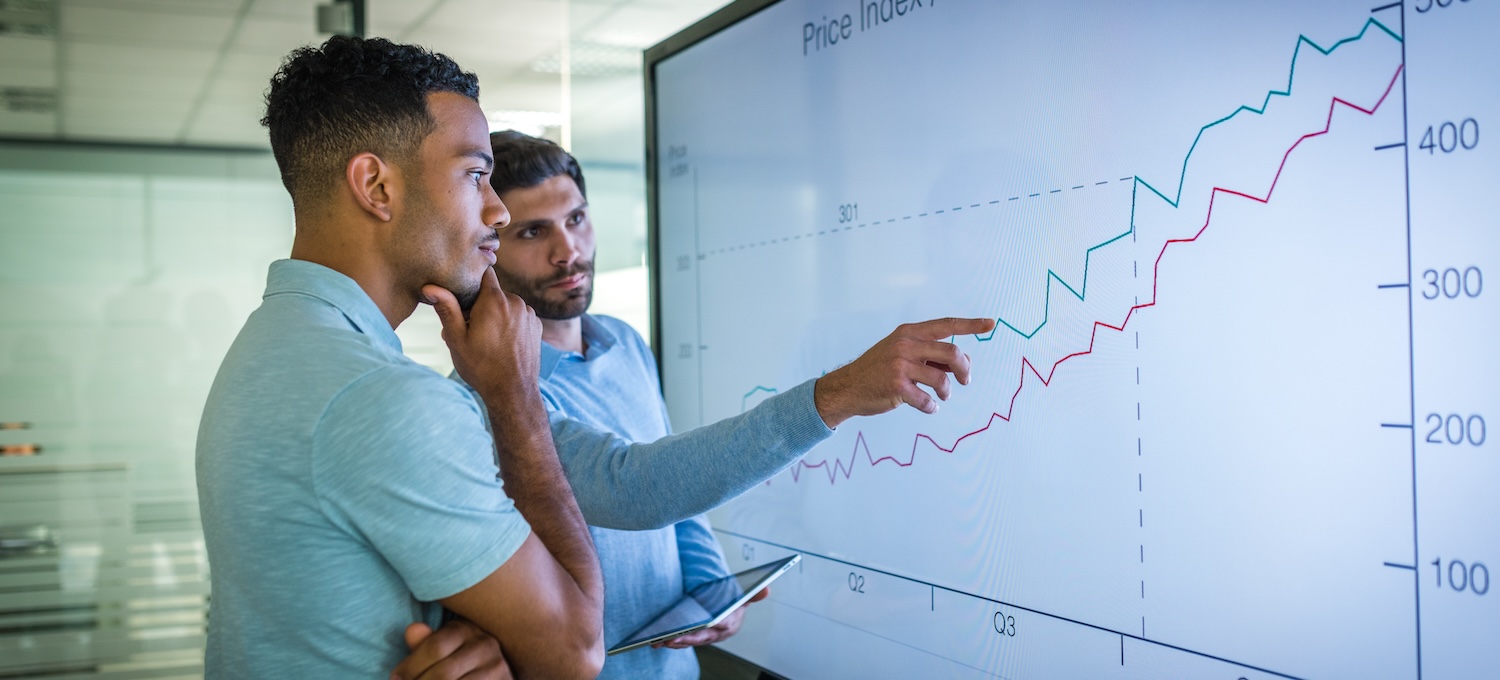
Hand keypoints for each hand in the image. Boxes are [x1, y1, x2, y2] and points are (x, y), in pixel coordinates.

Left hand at [390, 619, 512, 679]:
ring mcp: (497, 667)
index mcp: (466, 628)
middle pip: (443, 673)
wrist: (491, 674)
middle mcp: (486, 644)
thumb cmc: (458, 665)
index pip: (435, 646)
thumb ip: (424, 645)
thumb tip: (412, 629)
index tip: (395, 679)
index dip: (410, 667)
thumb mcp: (440, 652)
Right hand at [423, 268, 541, 404]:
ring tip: (484, 339)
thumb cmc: (481, 367)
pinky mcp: (537, 326)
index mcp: (494, 300)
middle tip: (468, 329)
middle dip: (480, 305)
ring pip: (507, 304)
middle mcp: (516, 302)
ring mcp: (529, 314)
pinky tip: (502, 343)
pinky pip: (519, 316)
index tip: (464, 296)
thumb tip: (431, 287)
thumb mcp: (456, 339)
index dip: (472, 281)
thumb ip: (446, 308)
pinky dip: (510, 324)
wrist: (513, 392)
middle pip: (493, 292)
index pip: (484, 273)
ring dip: (496, 315)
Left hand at [653, 588, 769, 648]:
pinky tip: (657, 640)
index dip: (711, 626)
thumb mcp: (744, 596)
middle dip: (686, 639)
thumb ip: (753, 594)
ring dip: (674, 643)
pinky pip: (682, 642)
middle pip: (701, 638)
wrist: (729, 609)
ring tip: (658, 641)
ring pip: (689, 642)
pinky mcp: (694, 638)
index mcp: (731, 624)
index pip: (721, 626)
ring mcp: (705, 638)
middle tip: (670, 638)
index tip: (703, 625)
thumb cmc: (733, 602)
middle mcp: (718, 635)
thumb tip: (767, 589)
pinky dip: (671, 641)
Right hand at [813, 317, 996, 427]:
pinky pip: (927, 400)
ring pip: (942, 380)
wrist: (848, 387)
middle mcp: (905, 345)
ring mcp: (900, 365)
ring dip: (946, 392)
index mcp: (909, 332)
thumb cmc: (879, 370)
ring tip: (940, 396)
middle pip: (952, 353)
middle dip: (965, 370)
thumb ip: (930, 354)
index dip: (971, 325)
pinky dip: (931, 407)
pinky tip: (927, 407)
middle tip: (965, 381)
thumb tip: (963, 364)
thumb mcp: (902, 353)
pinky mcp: (897, 386)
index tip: (991, 324)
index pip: (947, 325)